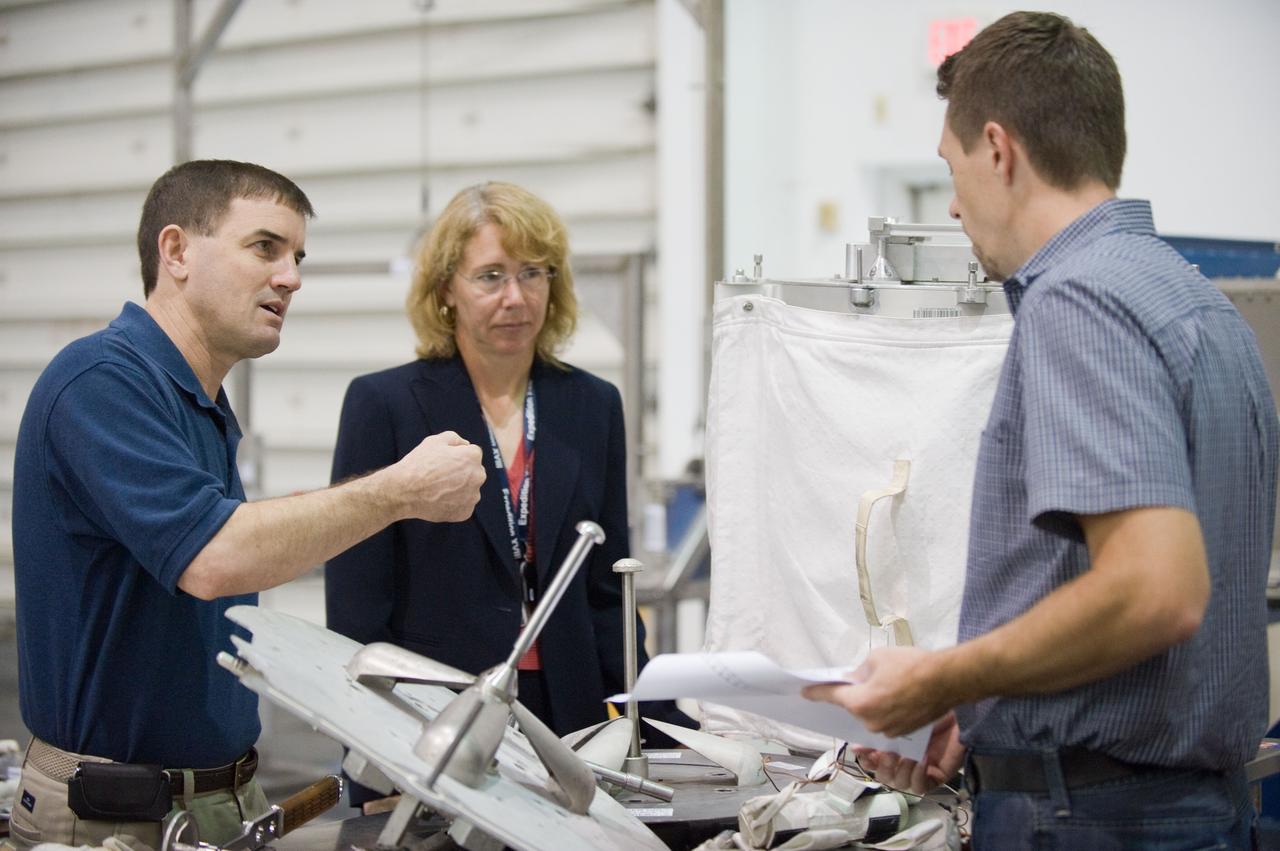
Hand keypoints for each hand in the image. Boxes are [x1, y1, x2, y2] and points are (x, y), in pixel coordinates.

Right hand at [391, 431, 484, 521]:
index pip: (472, 454)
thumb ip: (455, 439)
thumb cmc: (418, 464)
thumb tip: (466, 444)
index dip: (456, 456)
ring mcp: (472, 496)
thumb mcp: (435, 441)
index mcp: (473, 457)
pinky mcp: (465, 512)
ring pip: (469, 489)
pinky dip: (454, 503)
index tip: (443, 462)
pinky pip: (463, 505)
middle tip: (441, 475)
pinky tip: (439, 499)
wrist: (404, 491)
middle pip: (473, 472)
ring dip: (459, 488)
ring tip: (438, 488)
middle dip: (462, 472)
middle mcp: (478, 476)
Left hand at [801, 646, 951, 737]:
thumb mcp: (878, 658)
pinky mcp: (903, 732)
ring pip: (870, 714)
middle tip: (862, 679)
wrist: (947, 679)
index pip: (831, 697)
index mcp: (860, 703)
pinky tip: (897, 694)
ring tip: (886, 685)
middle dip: (854, 694)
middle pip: (853, 707)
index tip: (805, 692)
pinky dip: (885, 709)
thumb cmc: (911, 665)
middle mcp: (870, 722)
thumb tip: (851, 679)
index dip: (816, 692)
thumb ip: (859, 672)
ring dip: (872, 702)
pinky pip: (885, 719)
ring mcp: (888, 730)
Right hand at [852, 713, 964, 794]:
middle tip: (889, 753)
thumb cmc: (928, 707)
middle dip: (883, 767)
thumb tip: (856, 741)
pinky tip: (922, 760)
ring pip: (900, 783)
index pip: (871, 761)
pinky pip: (920, 787)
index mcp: (892, 745)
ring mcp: (919, 770)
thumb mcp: (900, 716)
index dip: (865, 759)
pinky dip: (918, 775)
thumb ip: (879, 726)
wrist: (957, 711)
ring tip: (908, 757)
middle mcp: (904, 759)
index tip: (861, 750)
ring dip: (901, 771)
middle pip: (884, 776)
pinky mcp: (935, 778)